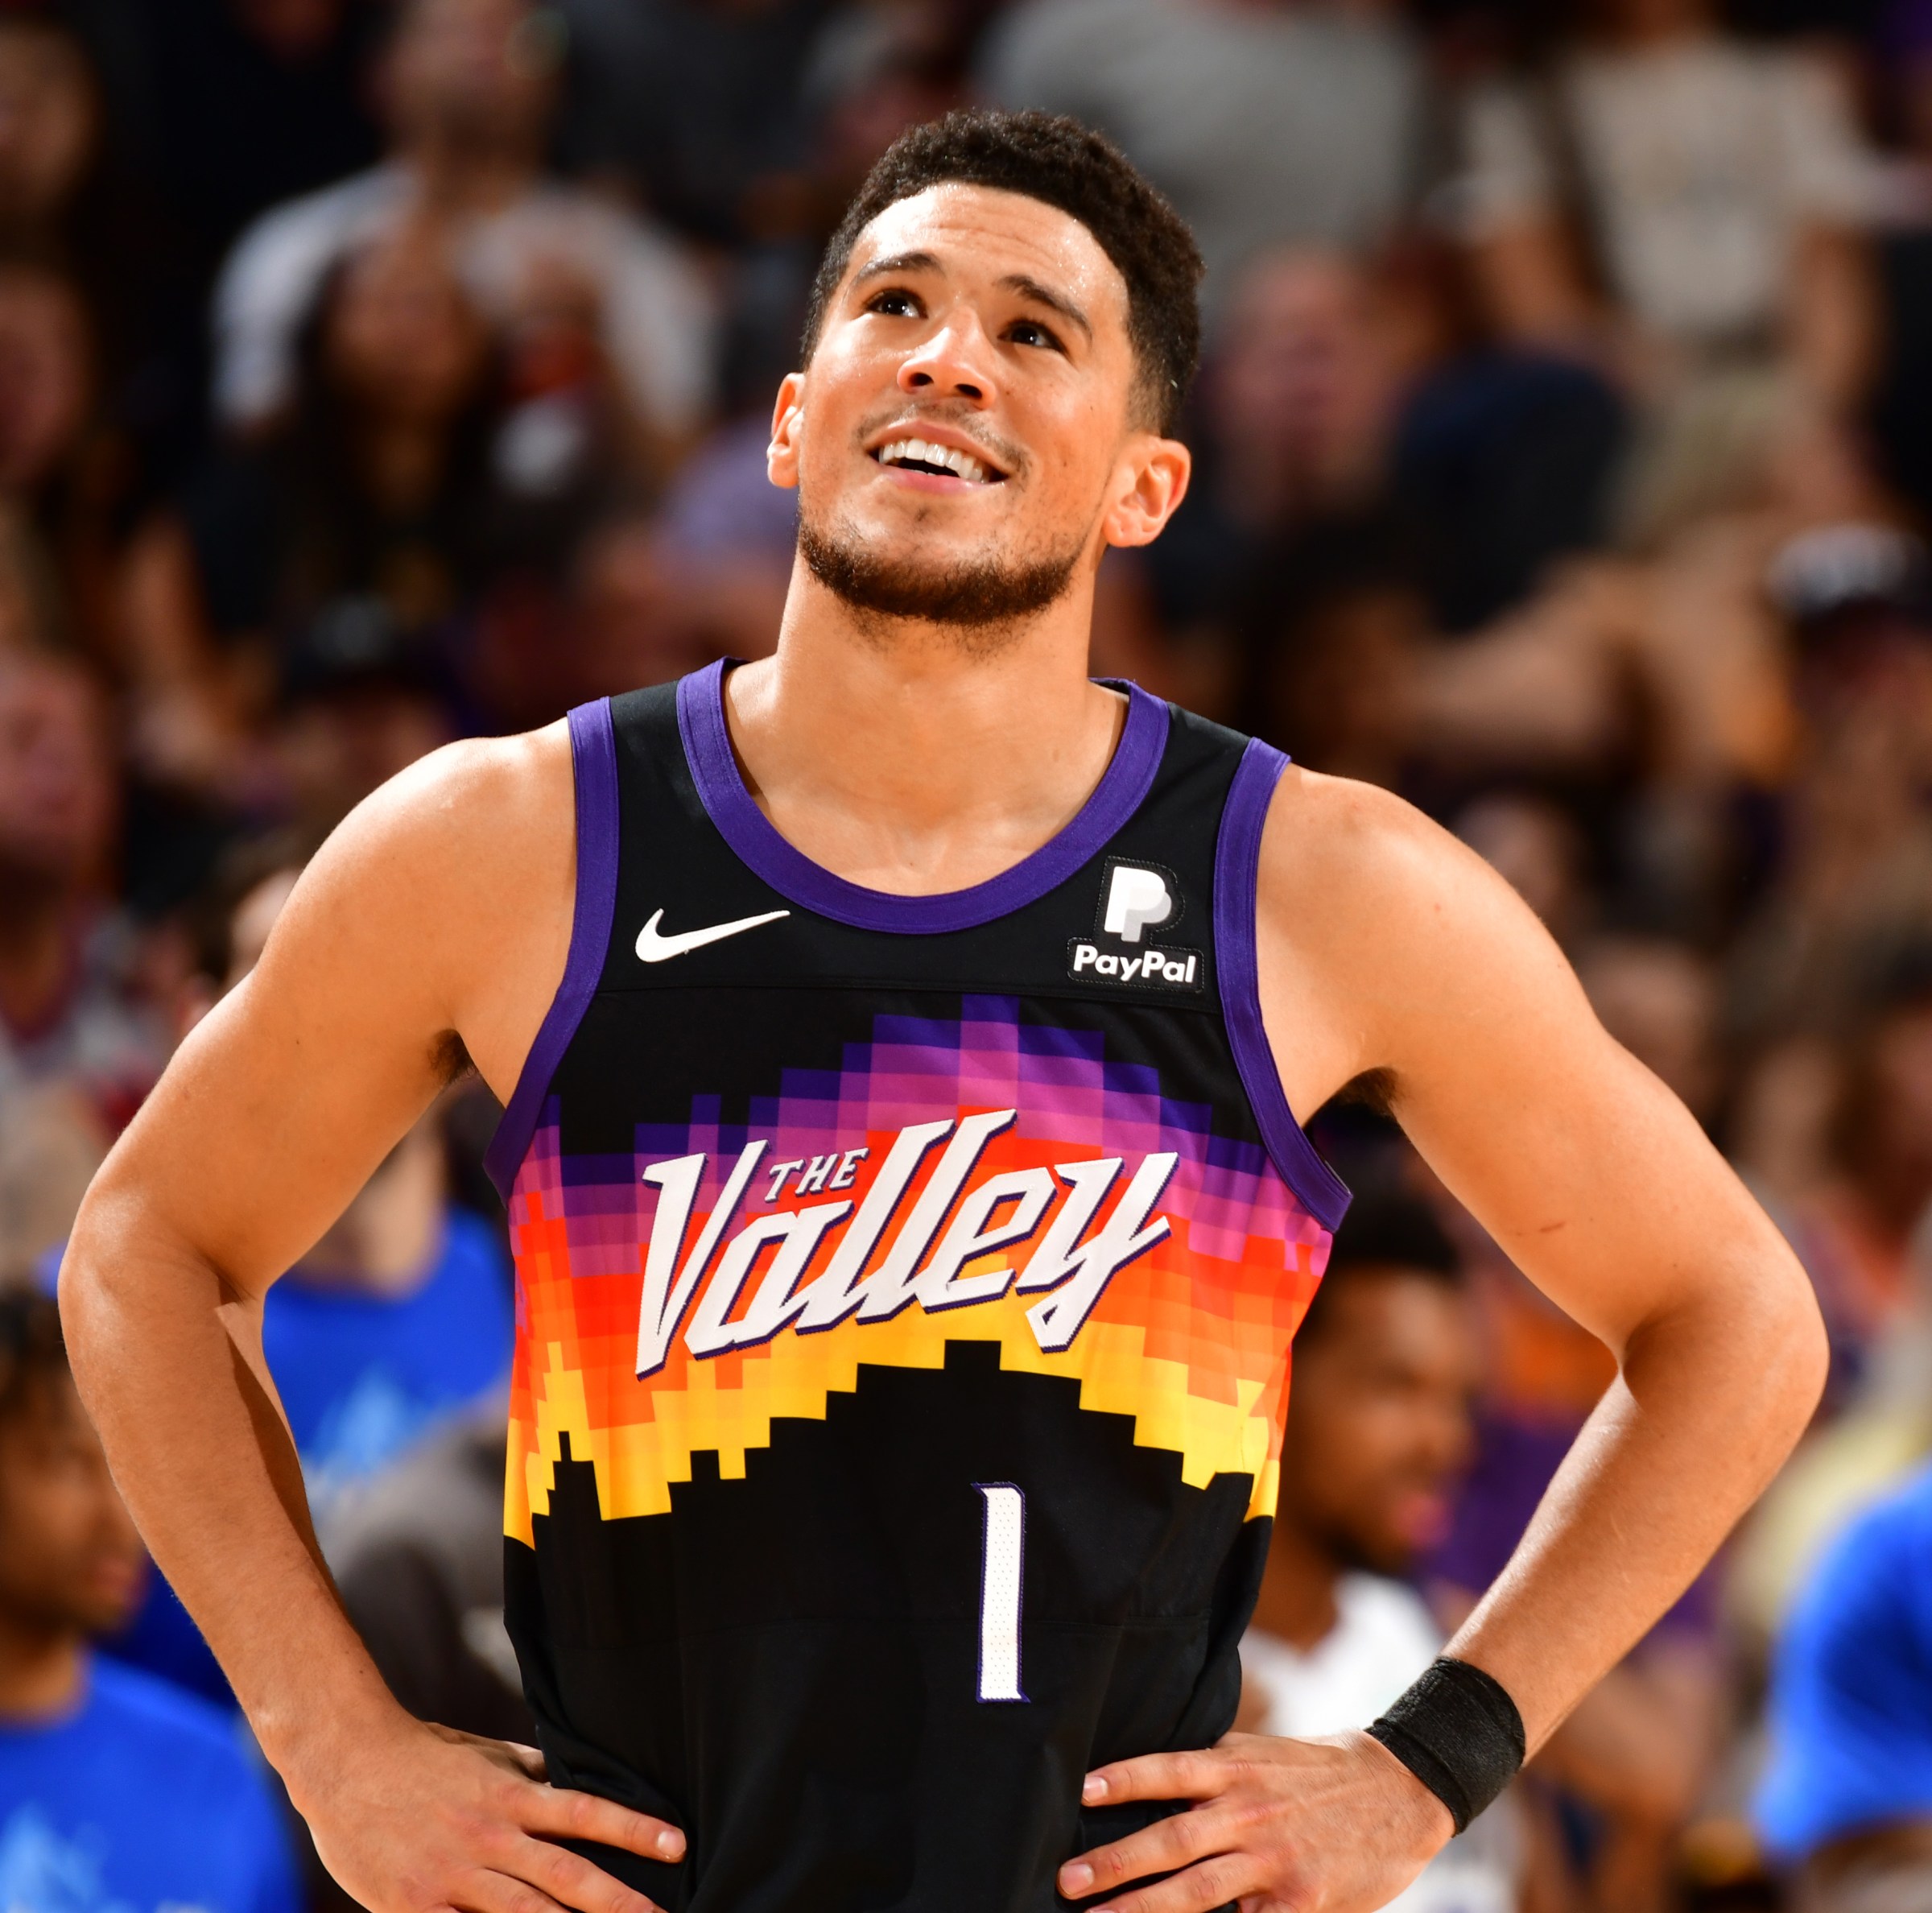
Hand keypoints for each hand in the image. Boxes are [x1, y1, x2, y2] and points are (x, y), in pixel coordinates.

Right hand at [290, 1716, 685, 1912]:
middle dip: (615, 1902)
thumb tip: (579, 1780)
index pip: (585, 1812)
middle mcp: (488, 1836)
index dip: (633, 1828)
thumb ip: (533, 1773)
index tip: (677, 1844)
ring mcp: (449, 1876)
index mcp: (510, 1796)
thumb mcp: (487, 1754)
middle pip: (563, 1874)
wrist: (345, 1758)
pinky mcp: (410, 1907)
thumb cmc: (423, 1754)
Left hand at [1056, 1729, 1453, 1912]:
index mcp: (1237, 1767)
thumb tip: (1154, 1779)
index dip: (1125, 1779)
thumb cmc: (1320, 1771)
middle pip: (1172, 1839)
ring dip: (1143, 1909)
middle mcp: (1249, 1811)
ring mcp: (1274, 1860)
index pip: (1169, 1769)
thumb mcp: (1263, 1751)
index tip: (1082, 1791)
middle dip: (1116, 1863)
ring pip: (1197, 1892)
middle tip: (1067, 1881)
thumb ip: (1213, 1766)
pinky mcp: (1299, 1903)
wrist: (1401, 1791)